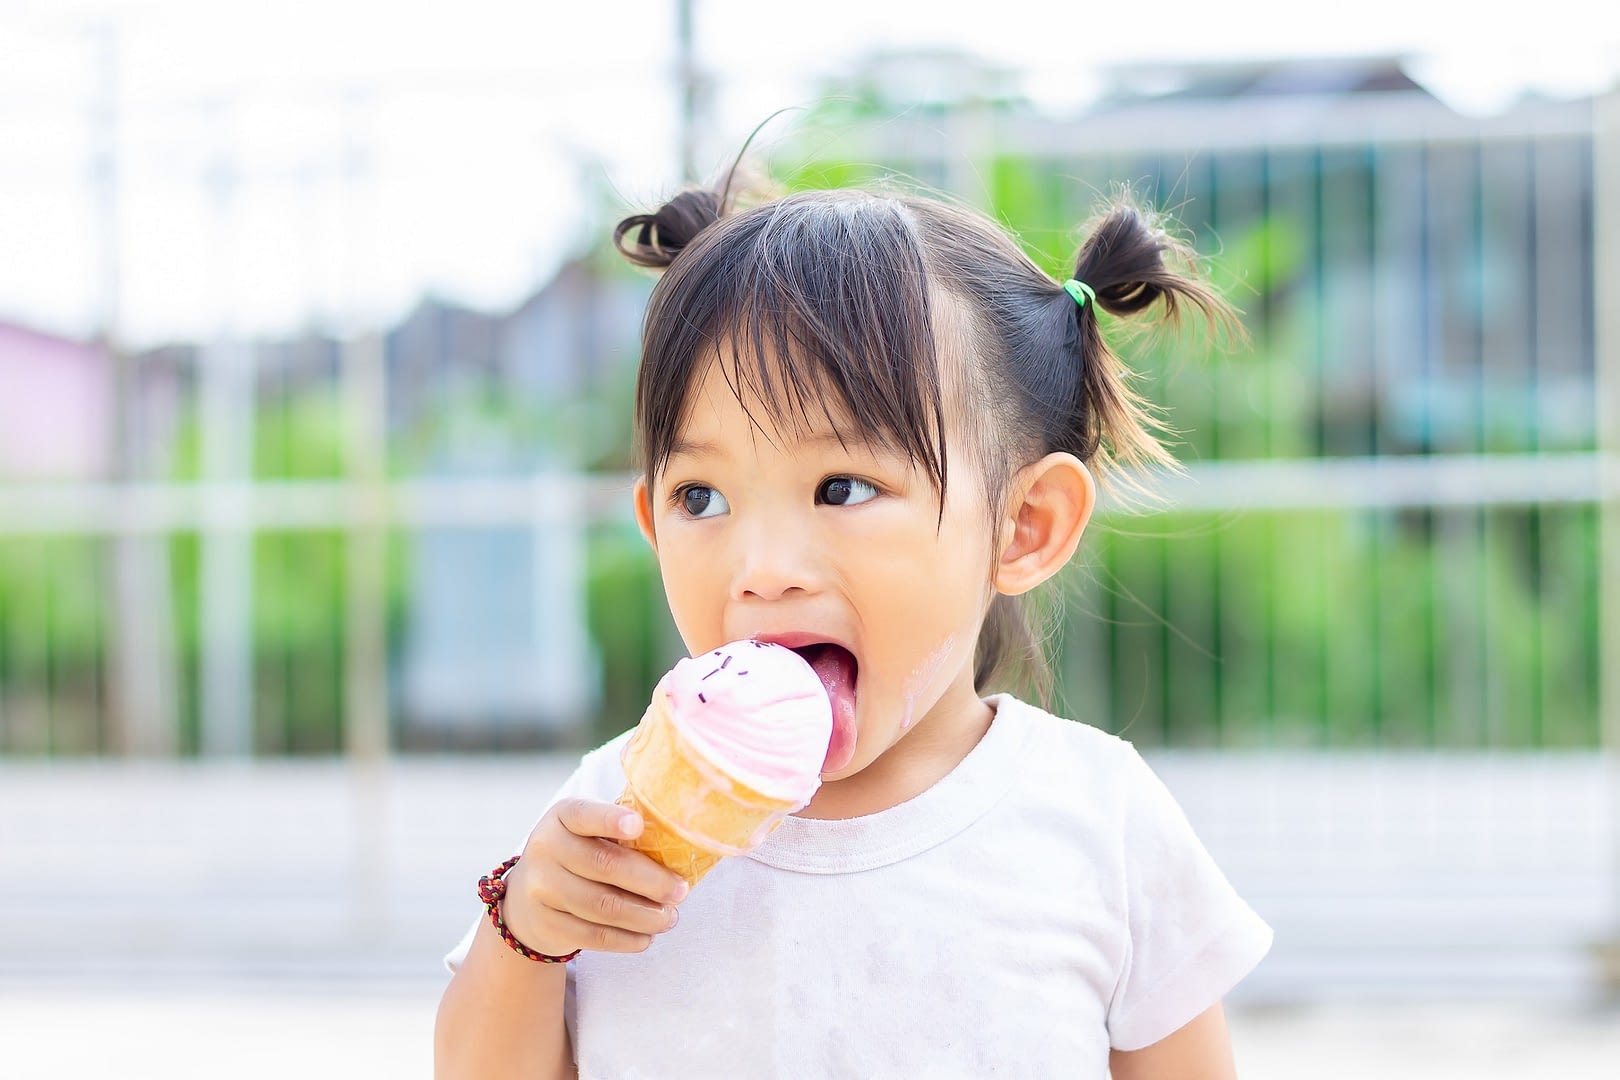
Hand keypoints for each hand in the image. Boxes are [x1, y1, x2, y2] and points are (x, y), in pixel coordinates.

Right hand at [498, 798, 689, 956]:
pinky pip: (593, 936)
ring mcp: (541, 888)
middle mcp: (545, 848)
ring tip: (669, 917)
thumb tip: (679, 845)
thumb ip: (622, 832)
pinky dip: (626, 939)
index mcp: (562, 816)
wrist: (528, 898)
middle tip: (681, 891)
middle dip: (650, 880)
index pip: (585, 814)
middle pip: (604, 865)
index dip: (611, 820)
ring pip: (602, 906)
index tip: (639, 826)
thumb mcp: (588, 832)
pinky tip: (647, 937)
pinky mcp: (547, 924)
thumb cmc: (578, 855)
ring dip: (644, 915)